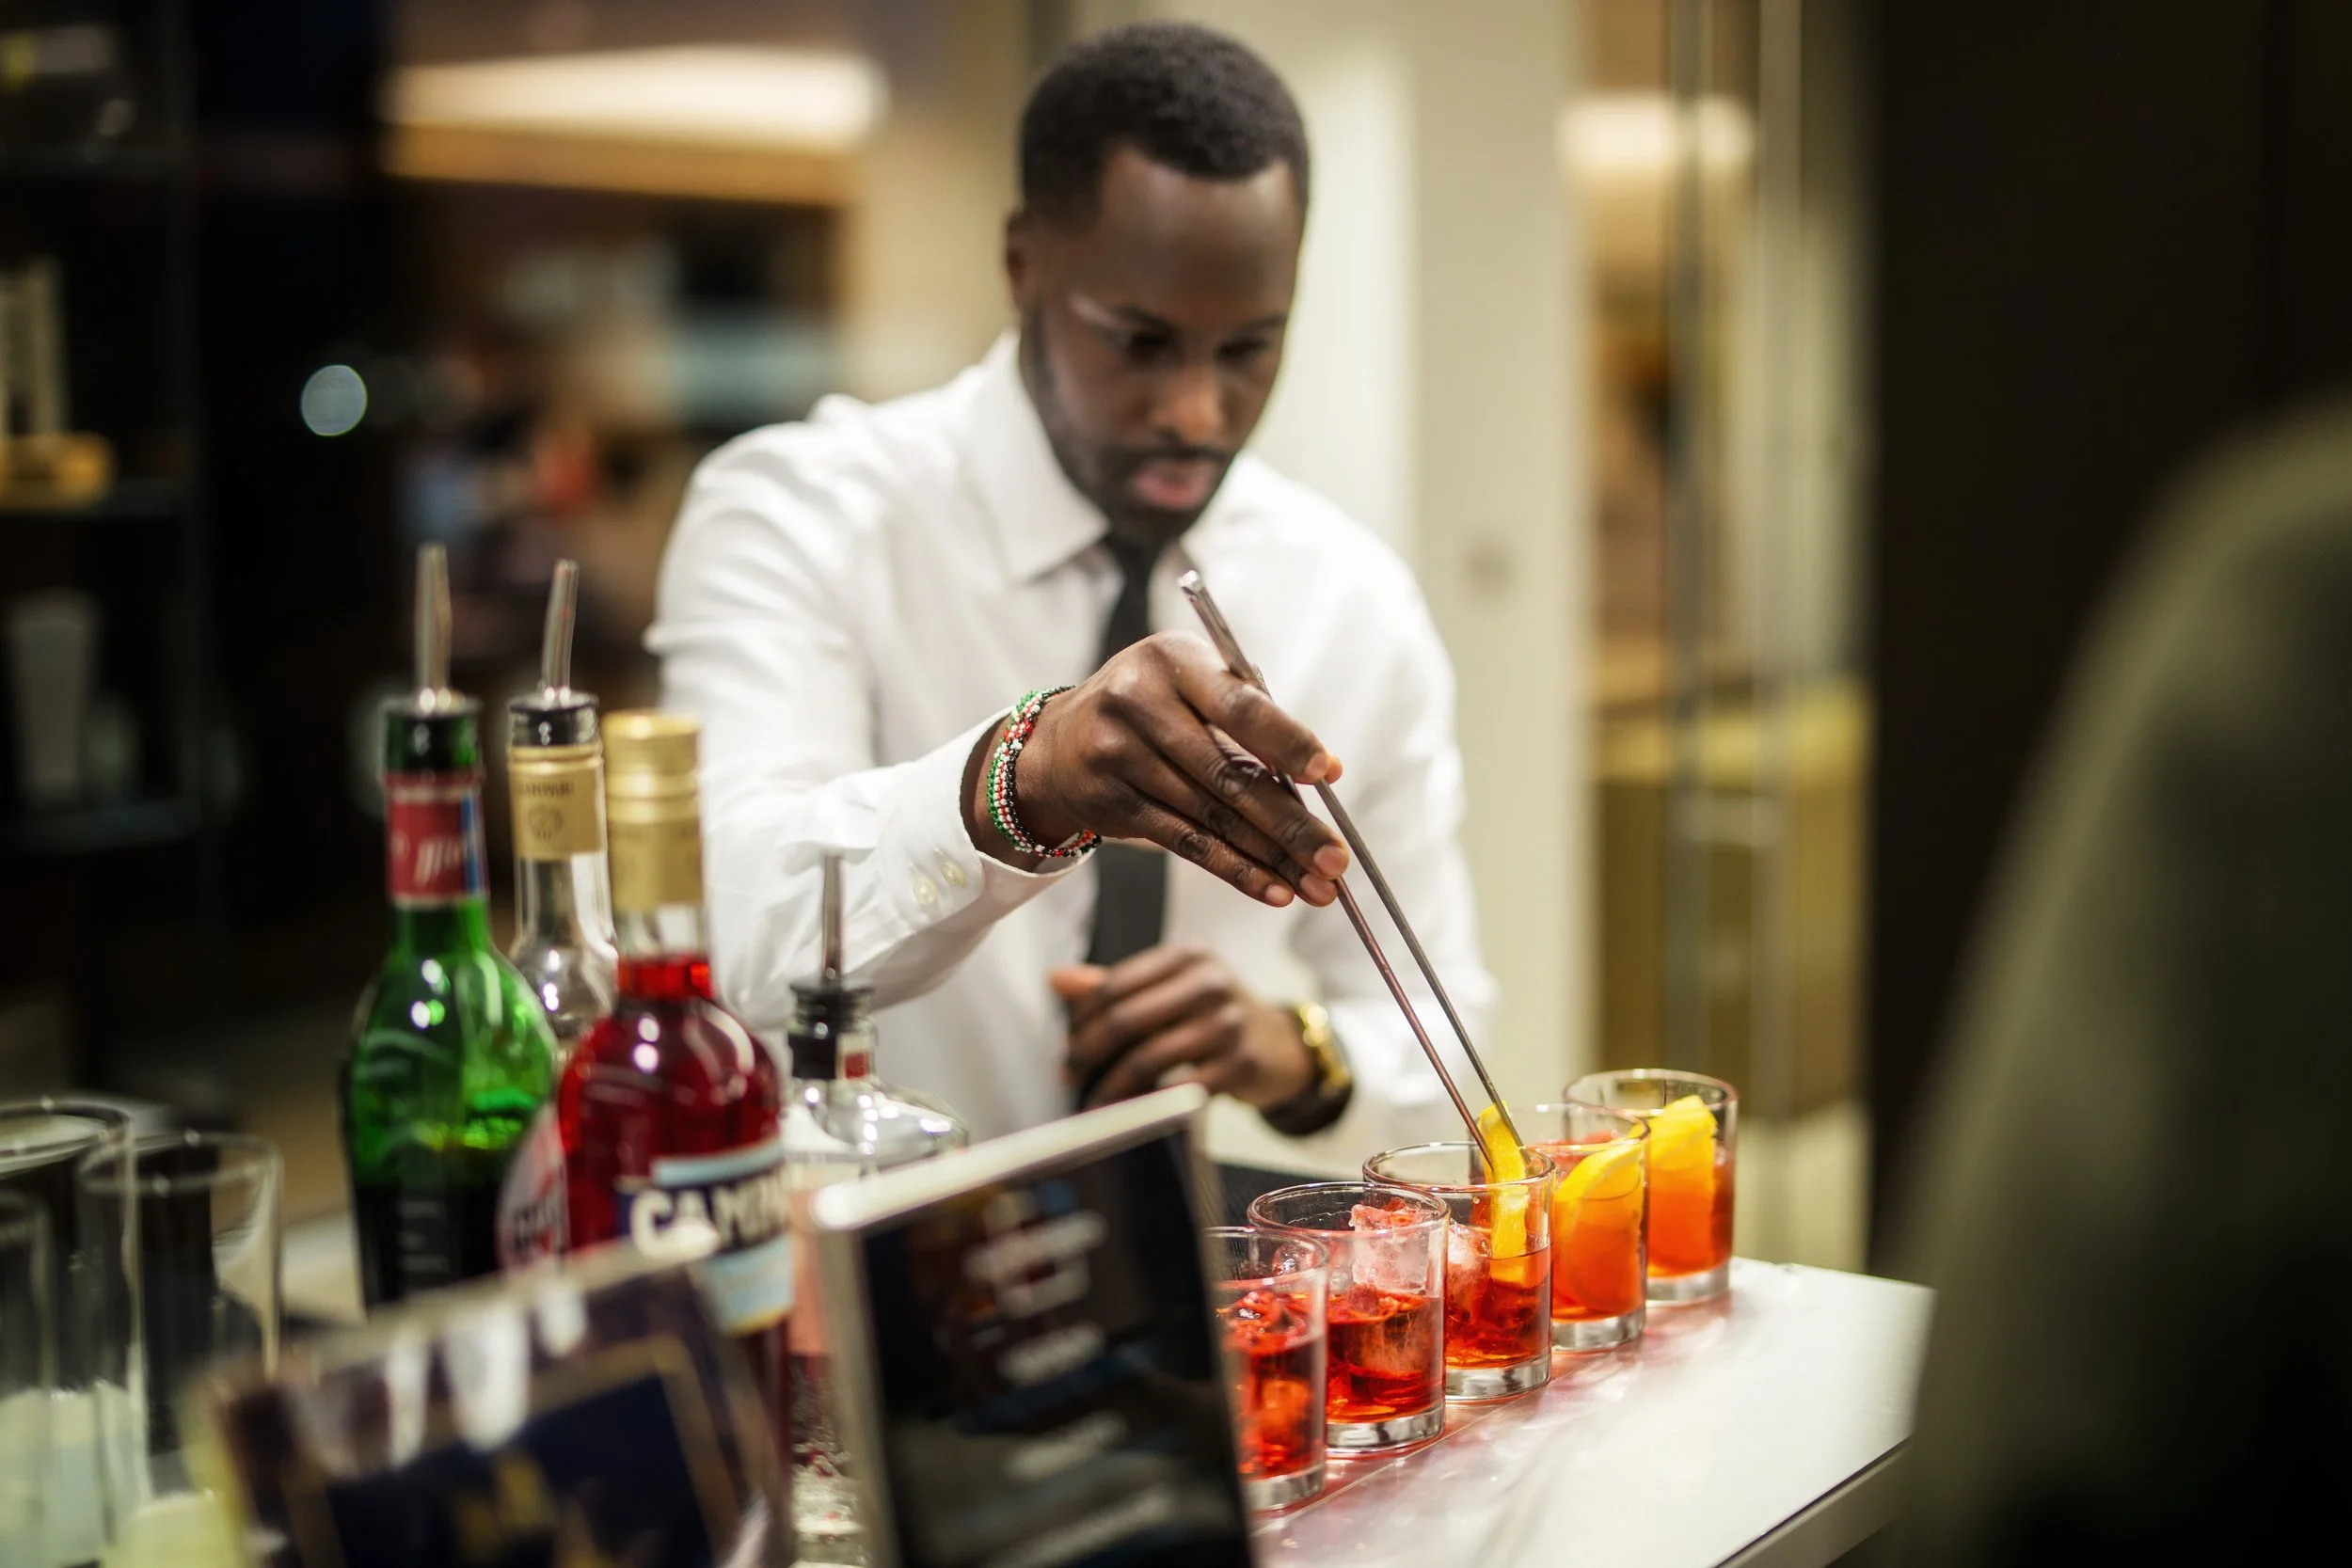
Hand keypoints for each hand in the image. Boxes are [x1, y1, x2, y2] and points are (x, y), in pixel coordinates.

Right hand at [963, 631, 1348, 908]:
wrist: (1059, 742)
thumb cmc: (1153, 706)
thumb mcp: (1194, 686)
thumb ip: (1253, 720)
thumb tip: (1328, 773)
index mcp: (1173, 659)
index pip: (1239, 704)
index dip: (1285, 741)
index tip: (1327, 775)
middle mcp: (1139, 702)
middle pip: (1228, 773)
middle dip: (1291, 824)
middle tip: (1337, 860)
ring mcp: (1118, 755)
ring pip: (1211, 816)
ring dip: (1272, 858)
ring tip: (1317, 887)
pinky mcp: (1111, 803)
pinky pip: (1186, 843)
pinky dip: (1235, 870)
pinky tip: (1273, 889)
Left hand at [1052, 944, 1313, 1109]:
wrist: (1280, 1046)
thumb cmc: (1216, 1015)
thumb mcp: (1174, 988)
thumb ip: (1117, 984)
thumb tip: (1057, 979)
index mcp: (1188, 956)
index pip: (1116, 983)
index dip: (1082, 1017)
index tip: (1066, 1044)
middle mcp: (1210, 983)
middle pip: (1127, 1018)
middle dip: (1087, 1052)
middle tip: (1068, 1075)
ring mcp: (1228, 1023)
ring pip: (1147, 1057)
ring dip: (1111, 1086)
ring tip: (1094, 1102)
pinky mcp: (1239, 1064)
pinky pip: (1179, 1089)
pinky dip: (1148, 1105)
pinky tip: (1132, 1114)